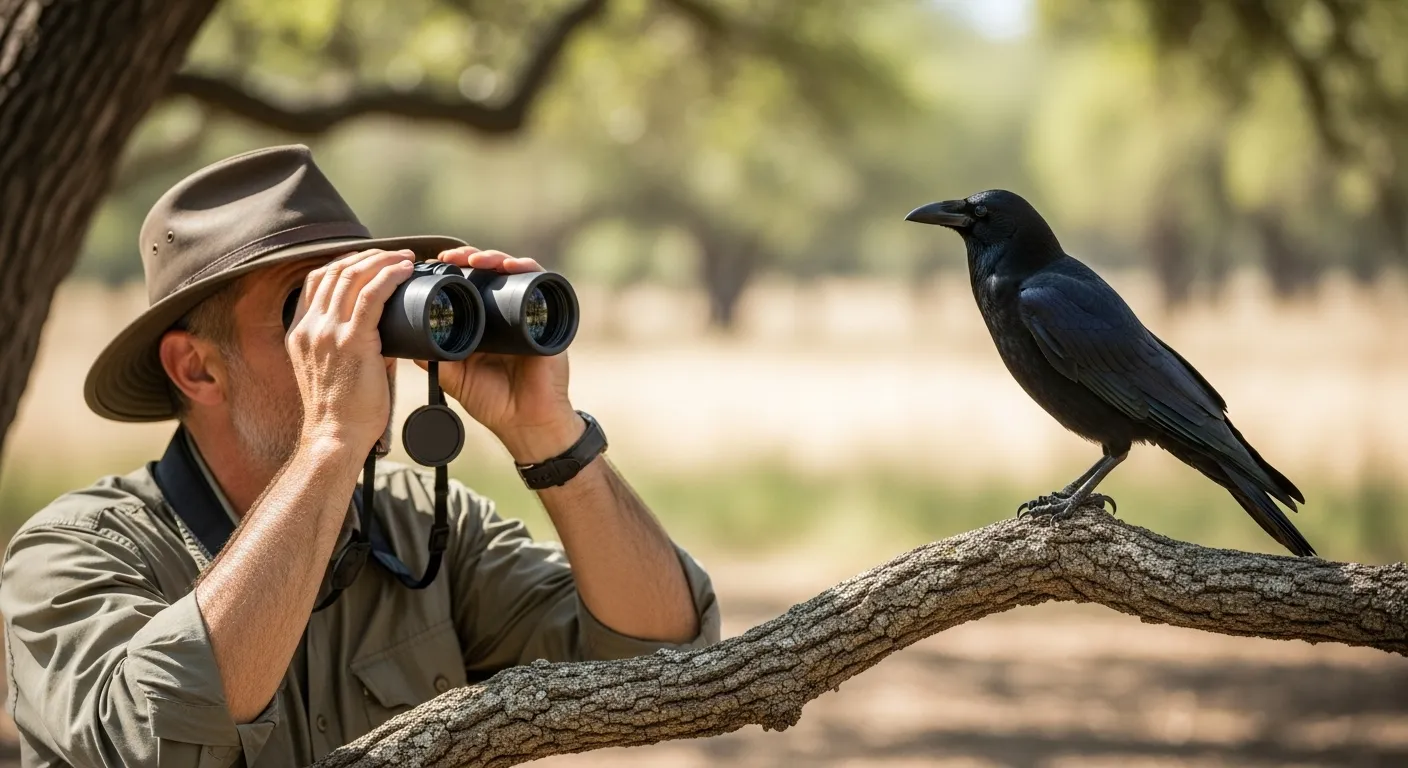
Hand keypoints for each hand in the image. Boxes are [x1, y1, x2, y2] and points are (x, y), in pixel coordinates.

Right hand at [286, 249, 415, 452]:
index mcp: (300, 331)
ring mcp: (328, 333)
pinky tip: (404, 270)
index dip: (345, 263)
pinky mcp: (352, 342)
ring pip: (352, 277)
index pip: (316, 280)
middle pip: (335, 272)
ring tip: (404, 258)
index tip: (370, 261)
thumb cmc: (341, 410)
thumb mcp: (333, 368)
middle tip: (394, 255)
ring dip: (381, 261)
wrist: (335, 436)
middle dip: (367, 256)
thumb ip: (351, 343)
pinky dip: (388, 277)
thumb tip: (386, 331)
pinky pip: (371, 296)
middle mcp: (310, 327)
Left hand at [427, 247, 582, 463]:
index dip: (454, 271)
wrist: (526, 422)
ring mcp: (528, 312)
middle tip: (450, 257)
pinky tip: (511, 265)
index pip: (470, 285)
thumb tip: (404, 339)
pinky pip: (541, 283)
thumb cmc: (494, 403)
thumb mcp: (455, 377)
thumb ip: (433, 358)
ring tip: (476, 259)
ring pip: (512, 272)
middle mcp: (507, 313)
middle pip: (490, 273)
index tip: (434, 265)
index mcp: (485, 323)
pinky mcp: (548, 316)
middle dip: (470, 258)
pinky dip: (527, 268)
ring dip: (494, 258)